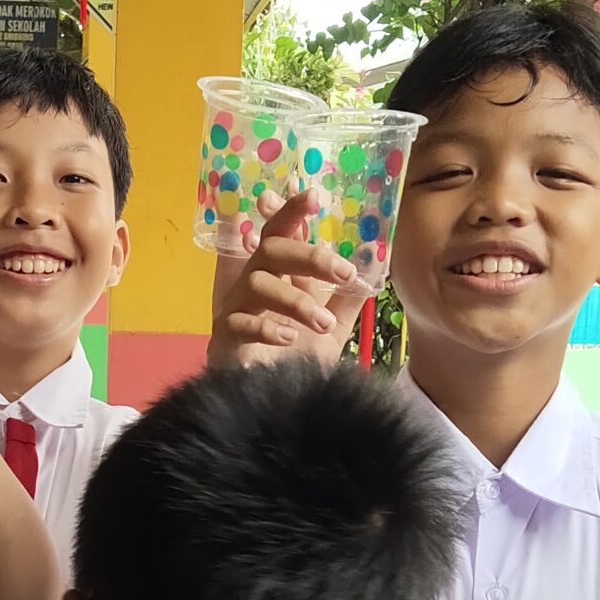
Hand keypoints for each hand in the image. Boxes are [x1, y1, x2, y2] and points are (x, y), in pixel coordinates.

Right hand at [206, 187, 360, 369]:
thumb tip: (374, 261)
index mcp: (277, 274)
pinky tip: (290, 338)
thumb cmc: (295, 359)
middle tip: (344, 272)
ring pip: (259, 285)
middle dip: (309, 256)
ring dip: (296, 302)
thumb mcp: (331, 325)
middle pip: (271, 249)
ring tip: (323, 324)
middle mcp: (253, 283)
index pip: (280, 231)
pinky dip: (267, 328)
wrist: (271, 402)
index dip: (291, 212)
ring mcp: (236, 309)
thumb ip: (348, 296)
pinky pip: (240, 323)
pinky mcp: (225, 337)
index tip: (314, 197)